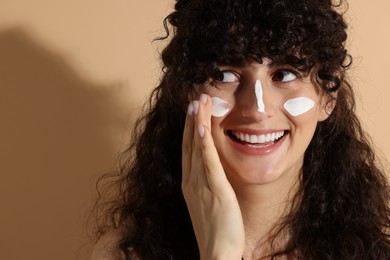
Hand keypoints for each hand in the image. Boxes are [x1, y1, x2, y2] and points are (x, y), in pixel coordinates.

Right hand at [182, 94, 244, 259]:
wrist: (216, 253)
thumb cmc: (215, 231)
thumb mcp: (208, 204)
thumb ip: (207, 186)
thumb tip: (211, 174)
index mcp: (190, 184)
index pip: (188, 150)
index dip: (189, 128)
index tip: (193, 111)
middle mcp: (192, 181)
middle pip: (189, 144)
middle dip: (191, 119)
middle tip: (194, 97)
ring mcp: (201, 184)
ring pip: (197, 148)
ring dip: (197, 123)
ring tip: (198, 101)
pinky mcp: (215, 189)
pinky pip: (208, 162)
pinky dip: (203, 143)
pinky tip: (201, 127)